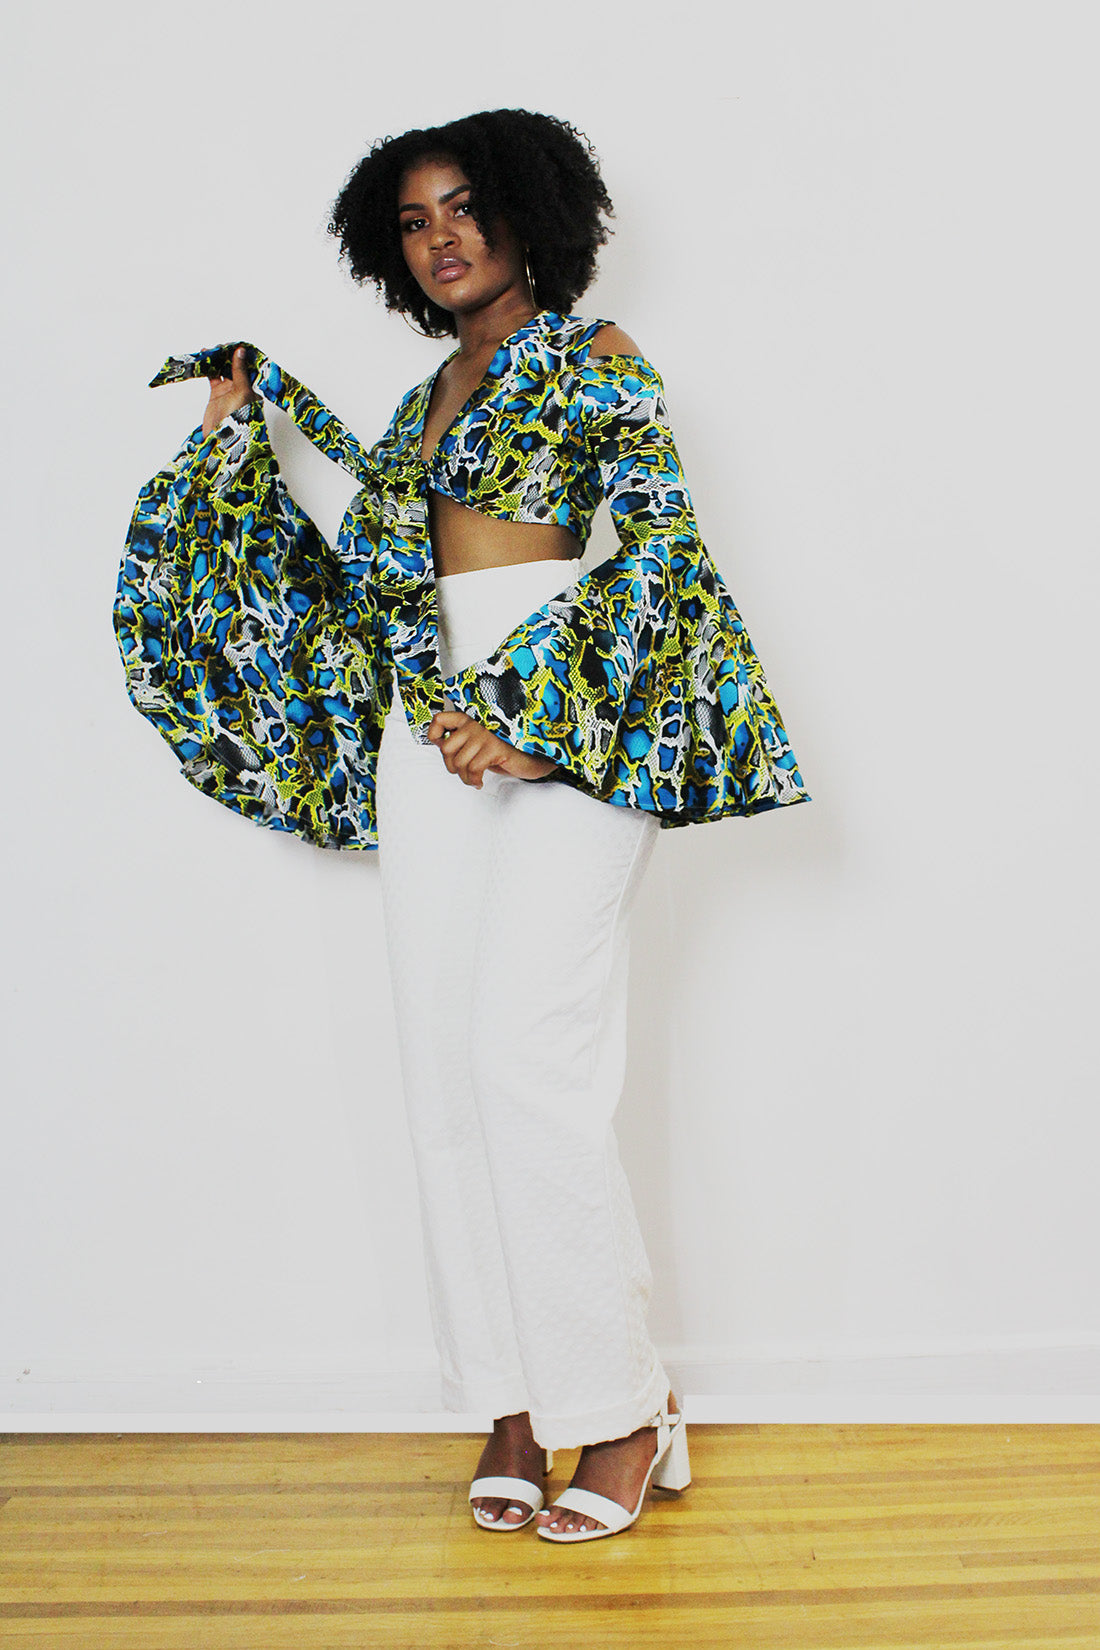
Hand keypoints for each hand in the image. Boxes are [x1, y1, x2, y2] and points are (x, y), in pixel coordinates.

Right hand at [202, 345, 255, 435]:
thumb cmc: (238, 419)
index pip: (250, 367)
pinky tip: (204, 358)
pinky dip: (208, 367)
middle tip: (223, 345)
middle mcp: (242, 388)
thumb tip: (241, 351)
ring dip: (218, 360)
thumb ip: (240, 372)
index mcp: (253, 388)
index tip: (239, 344)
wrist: (222, 438)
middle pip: (236, 366)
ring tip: (212, 349)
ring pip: (223, 370)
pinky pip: (213, 376)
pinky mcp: (217, 394)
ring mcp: (229, 390)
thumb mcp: (242, 392)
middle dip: (230, 355)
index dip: (245, 355)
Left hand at [428, 703, 557, 786]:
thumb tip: (444, 752)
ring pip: (459, 762)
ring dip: (464, 778)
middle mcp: (475, 723)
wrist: (533, 756)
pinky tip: (480, 782)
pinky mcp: (494, 748)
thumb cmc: (506, 752)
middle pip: (447, 749)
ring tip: (474, 780)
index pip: (439, 719)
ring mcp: (485, 735)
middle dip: (452, 767)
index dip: (434, 735)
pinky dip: (474, 780)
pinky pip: (473, 769)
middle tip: (463, 772)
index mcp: (470, 719)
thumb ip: (463, 743)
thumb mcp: (480, 744)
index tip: (442, 747)